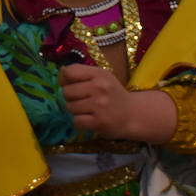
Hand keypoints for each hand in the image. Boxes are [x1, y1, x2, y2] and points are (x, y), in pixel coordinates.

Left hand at [60, 65, 176, 141]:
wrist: (133, 114)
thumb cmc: (112, 94)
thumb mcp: (100, 77)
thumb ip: (80, 73)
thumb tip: (61, 72)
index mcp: (99, 74)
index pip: (69, 72)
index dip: (65, 80)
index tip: (72, 86)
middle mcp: (99, 88)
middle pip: (66, 92)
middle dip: (71, 98)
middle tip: (84, 101)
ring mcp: (99, 105)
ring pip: (70, 107)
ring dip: (76, 111)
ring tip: (89, 110)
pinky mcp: (99, 121)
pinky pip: (76, 121)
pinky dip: (80, 123)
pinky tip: (90, 120)